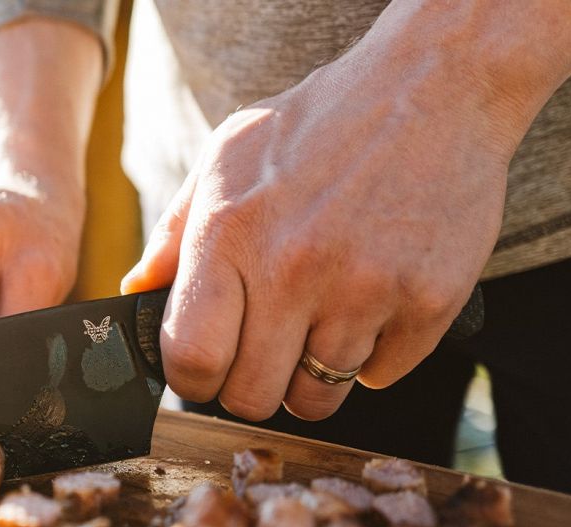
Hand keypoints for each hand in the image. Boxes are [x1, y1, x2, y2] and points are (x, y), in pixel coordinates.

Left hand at [122, 36, 523, 420]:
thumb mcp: (228, 156)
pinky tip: (374, 303)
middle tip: (269, 349)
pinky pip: (383, 376)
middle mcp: (294, 268)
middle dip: (253, 386)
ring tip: (322, 322)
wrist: (435, 84)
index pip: (193, 358)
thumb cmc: (322, 122)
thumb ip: (175, 231)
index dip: (194, 379)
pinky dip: (376, 354)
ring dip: (314, 374)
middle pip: (252, 396)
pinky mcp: (427, 302)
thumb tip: (136, 293)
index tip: (209, 368)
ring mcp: (365, 289)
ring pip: (318, 398)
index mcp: (232, 234)